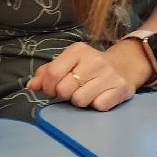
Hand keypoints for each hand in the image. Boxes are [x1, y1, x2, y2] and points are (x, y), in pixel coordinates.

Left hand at [27, 41, 142, 110]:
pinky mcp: (121, 88)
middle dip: (64, 95)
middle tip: (71, 91)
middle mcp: (94, 60)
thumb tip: (31, 85)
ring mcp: (109, 74)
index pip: (52, 74)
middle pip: (64, 89)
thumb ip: (47, 73)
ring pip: (80, 100)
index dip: (48, 87)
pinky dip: (96, 105)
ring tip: (86, 93)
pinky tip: (99, 96)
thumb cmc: (89, 66)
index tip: (52, 90)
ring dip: (80, 101)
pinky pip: (98, 106)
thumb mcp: (68, 63)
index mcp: (78, 50)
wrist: (125, 65)